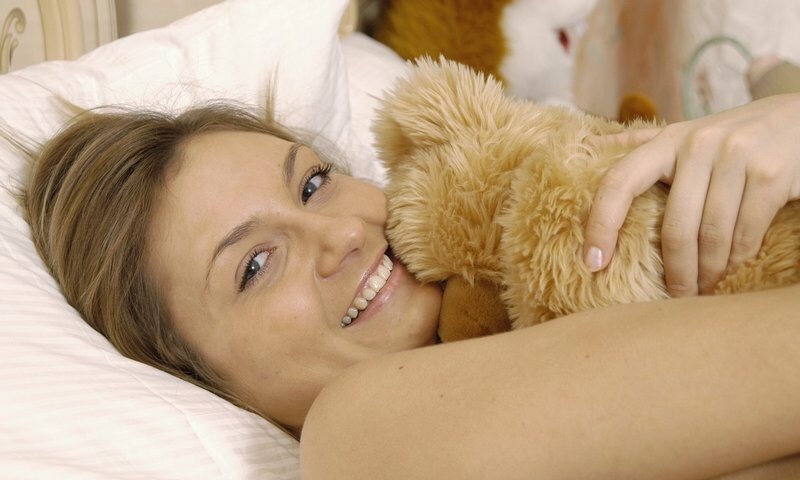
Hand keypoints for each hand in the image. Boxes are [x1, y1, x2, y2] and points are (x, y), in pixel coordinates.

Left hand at [583, 93, 799, 295]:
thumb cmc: (733, 136)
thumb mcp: (685, 135)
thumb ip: (639, 143)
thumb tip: (588, 143)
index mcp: (667, 140)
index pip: (619, 182)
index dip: (600, 224)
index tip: (592, 263)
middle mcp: (697, 144)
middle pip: (675, 227)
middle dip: (675, 271)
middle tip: (676, 297)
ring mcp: (736, 156)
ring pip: (711, 236)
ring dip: (708, 272)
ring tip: (704, 288)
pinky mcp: (770, 174)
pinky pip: (745, 234)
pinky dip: (738, 259)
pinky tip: (733, 267)